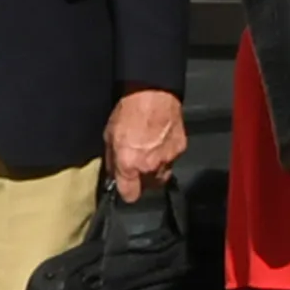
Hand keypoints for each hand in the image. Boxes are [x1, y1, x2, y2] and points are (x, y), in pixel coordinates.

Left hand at [103, 86, 185, 202]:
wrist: (152, 93)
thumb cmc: (129, 111)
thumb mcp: (109, 137)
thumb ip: (112, 160)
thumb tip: (113, 174)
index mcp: (129, 165)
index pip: (130, 195)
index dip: (127, 192)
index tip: (125, 187)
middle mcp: (150, 166)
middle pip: (148, 188)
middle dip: (143, 181)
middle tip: (138, 167)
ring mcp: (168, 158)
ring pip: (162, 176)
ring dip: (156, 170)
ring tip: (150, 154)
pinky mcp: (180, 149)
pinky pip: (173, 160)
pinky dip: (167, 156)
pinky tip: (160, 143)